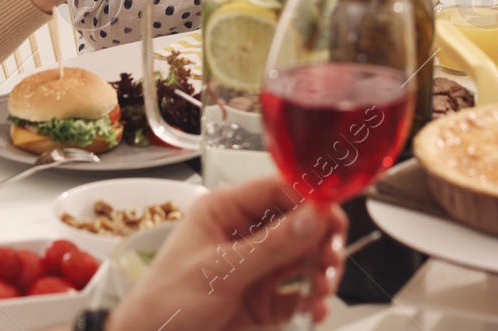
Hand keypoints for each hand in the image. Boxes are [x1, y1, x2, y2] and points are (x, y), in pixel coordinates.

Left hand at [106, 176, 347, 330]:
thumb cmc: (164, 303)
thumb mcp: (219, 270)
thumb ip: (270, 246)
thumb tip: (311, 219)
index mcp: (225, 212)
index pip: (277, 190)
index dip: (309, 199)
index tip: (333, 214)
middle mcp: (244, 236)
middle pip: (298, 225)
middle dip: (320, 240)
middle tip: (331, 255)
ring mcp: (255, 269)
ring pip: (303, 260)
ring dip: (320, 272)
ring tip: (322, 287)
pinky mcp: (263, 302)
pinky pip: (298, 295)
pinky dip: (311, 301)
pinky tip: (314, 308)